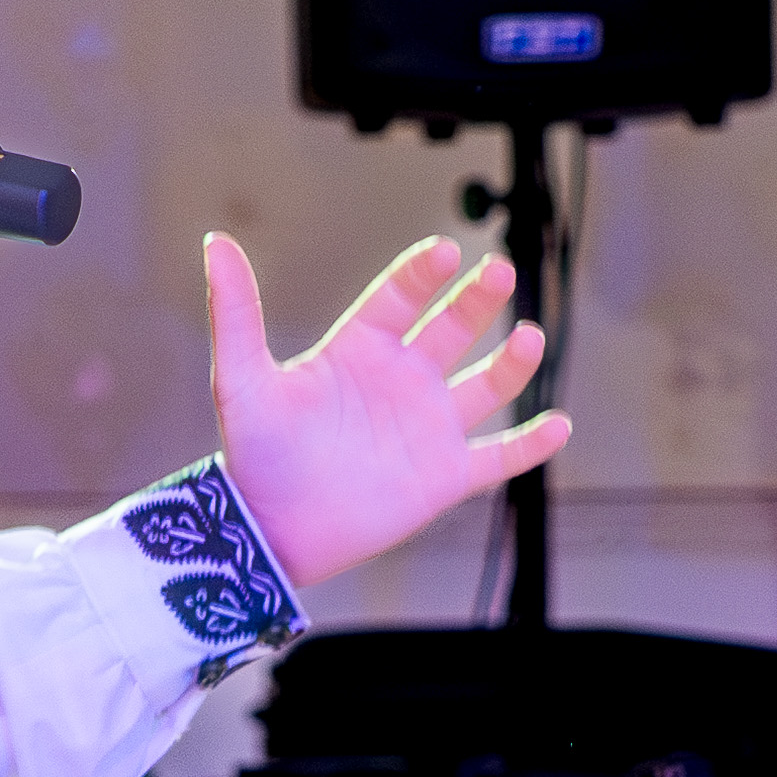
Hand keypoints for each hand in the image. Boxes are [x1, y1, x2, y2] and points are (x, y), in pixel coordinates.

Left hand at [205, 232, 566, 585]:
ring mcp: (426, 428)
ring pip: (485, 384)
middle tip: (498, 271)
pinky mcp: (444, 477)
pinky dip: (531, 444)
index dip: (422, 273)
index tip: (444, 252)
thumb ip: (235, 312)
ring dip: (512, 362)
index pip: (398, 297)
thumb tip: (216, 243)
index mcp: (357, 351)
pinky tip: (560, 425)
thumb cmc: (252, 457)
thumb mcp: (241, 379)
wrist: (269, 534)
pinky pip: (498, 456)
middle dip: (477, 299)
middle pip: (451, 327)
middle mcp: (399, 381)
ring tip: (530, 338)